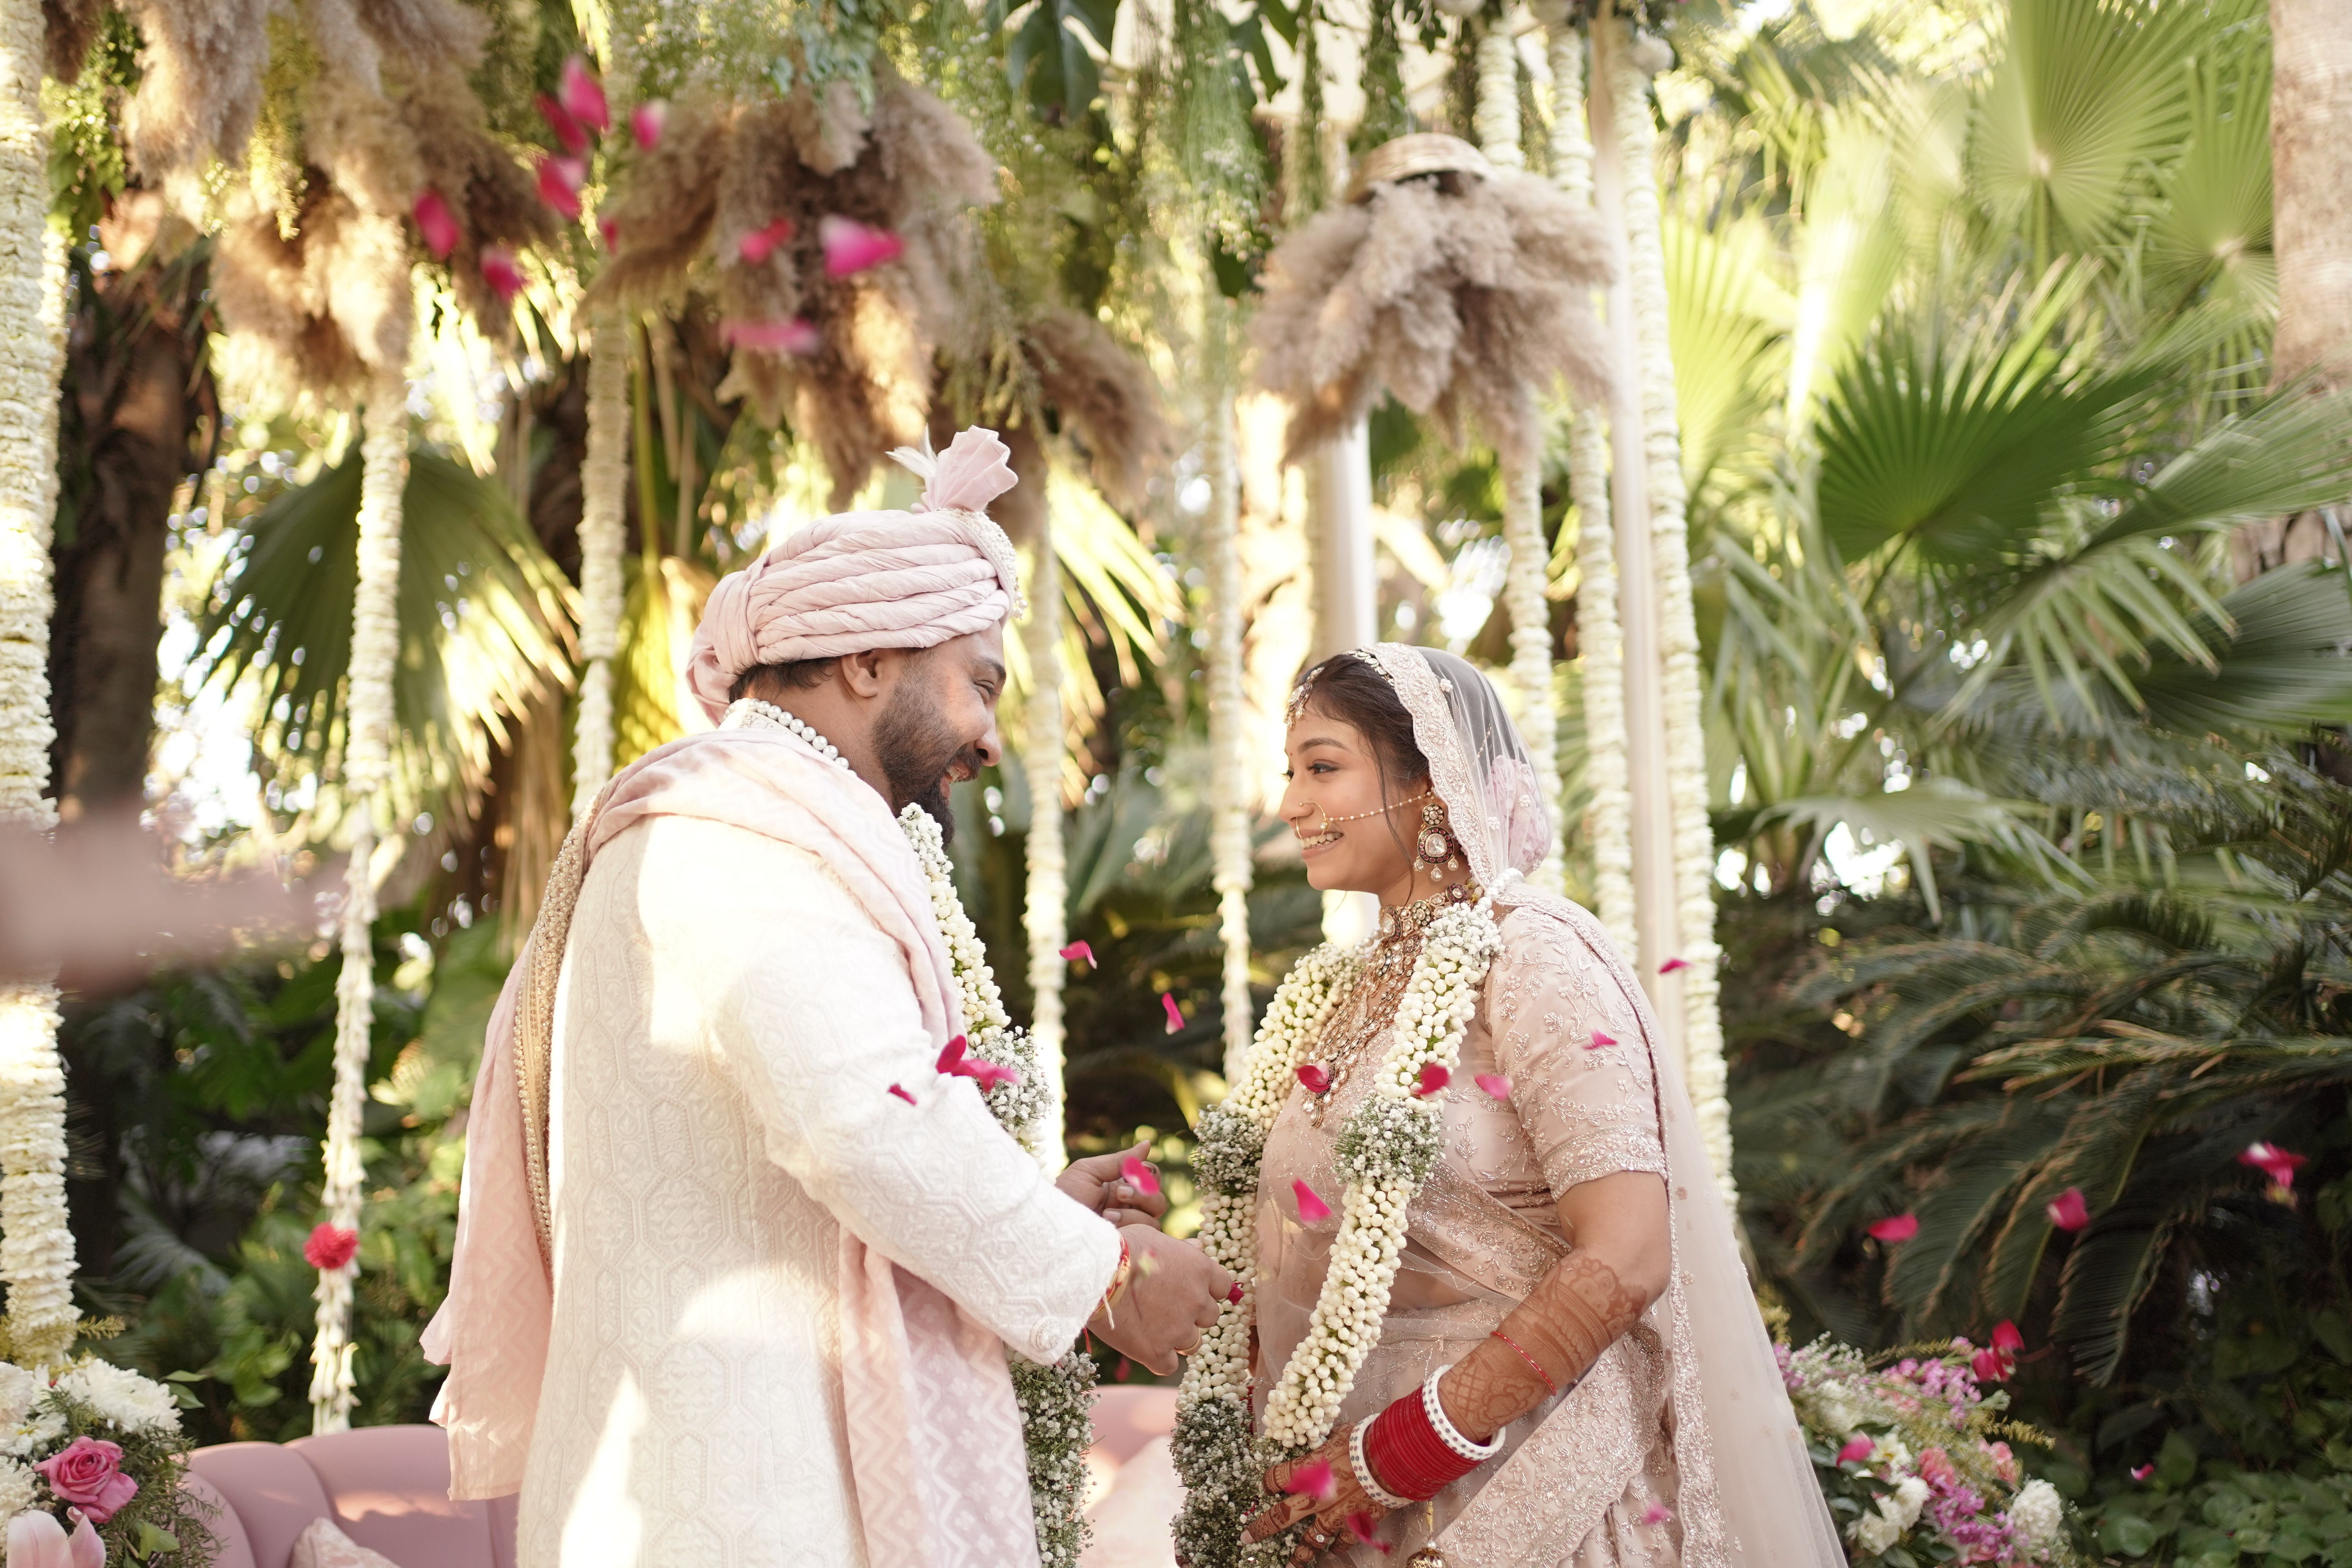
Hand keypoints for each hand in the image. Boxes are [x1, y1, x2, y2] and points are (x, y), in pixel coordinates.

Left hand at [1057, 1140, 1170, 1228]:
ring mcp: (1128, 1229)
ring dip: (1134, 1213)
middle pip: (1158, 1200)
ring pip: (1154, 1219)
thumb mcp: (1089, 1172)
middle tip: (1120, 1193)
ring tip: (1107, 1214)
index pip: (1150, 1178)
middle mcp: (1128, 1209)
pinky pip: (1146, 1236)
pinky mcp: (1126, 1245)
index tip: (1131, 1173)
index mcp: (1120, 1187)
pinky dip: (1131, 1226)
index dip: (1146, 1174)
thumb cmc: (1063, 1196)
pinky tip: (1109, 1225)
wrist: (1048, 1224)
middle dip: (1143, 1193)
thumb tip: (1148, 1143)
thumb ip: (1120, 1160)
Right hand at [1088, 1225, 1233, 1375]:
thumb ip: (1181, 1249)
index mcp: (1201, 1270)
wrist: (1095, 1272)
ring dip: (1177, 1338)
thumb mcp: (1155, 1236)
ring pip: (1192, 1343)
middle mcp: (1197, 1301)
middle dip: (1192, 1314)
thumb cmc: (1121, 1247)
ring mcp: (1179, 1329)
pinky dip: (1159, 1359)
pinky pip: (1169, 1365)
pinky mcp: (1157, 1352)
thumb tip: (1197, 1248)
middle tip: (1166, 1308)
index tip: (1191, 1290)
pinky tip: (1144, 1347)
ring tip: (1151, 1327)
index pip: (1222, 1286)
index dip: (1207, 1290)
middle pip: (1209, 1317)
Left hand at [1241, 1429, 1389, 1564]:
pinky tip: (1333, 1550)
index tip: (1266, 1486)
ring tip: (1289, 1566)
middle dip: (1262, 1528)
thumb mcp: (1341, 1434)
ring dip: (1299, 1555)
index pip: (1276, 1478)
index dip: (1268, 1482)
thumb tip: (1327, 1440)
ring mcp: (1336, 1514)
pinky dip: (1338, 1547)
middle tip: (1246, 1538)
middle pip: (1282, 1516)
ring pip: (1311, 1540)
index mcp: (1308, 1471)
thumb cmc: (1366, 1440)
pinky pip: (1344, 1541)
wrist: (1394, 1459)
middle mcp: (1316, 1497)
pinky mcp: (1357, 1524)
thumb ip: (1328, 1443)